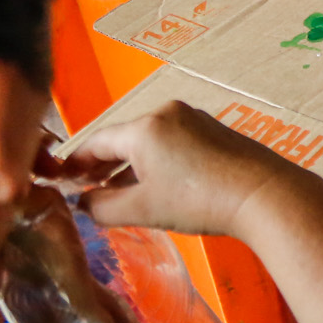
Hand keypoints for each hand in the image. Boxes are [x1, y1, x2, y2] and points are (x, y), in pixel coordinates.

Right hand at [68, 101, 307, 239]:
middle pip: (123, 138)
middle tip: (83, 189)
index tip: (60, 181)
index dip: (75, 163)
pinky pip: (173, 143)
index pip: (97, 141)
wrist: (262, 195)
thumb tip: (82, 203)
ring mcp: (195, 119)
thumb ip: (101, 206)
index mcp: (145, 127)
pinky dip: (156, 162)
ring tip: (114, 192)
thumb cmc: (197, 201)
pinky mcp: (215, 131)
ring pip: (149, 141)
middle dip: (102, 164)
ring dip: (129, 166)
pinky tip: (153, 185)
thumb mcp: (141, 209)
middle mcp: (168, 113)